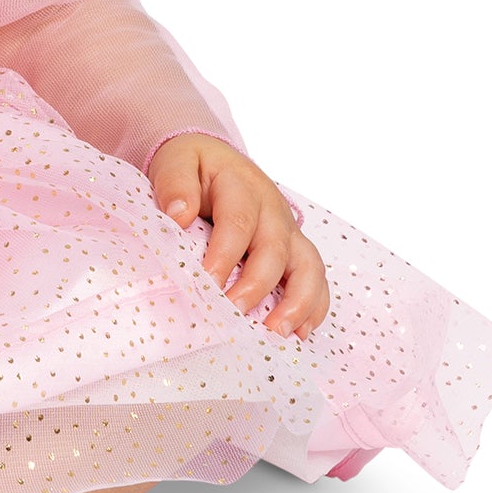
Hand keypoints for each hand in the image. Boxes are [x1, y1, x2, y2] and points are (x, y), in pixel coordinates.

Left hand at [149, 133, 329, 339]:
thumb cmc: (194, 166)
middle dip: (256, 286)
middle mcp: (272, 209)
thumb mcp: (177, 162)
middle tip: (233, 314)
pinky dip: (313, 306)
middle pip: (275, 250)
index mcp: (242, 186)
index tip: (206, 282)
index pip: (237, 222)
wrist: (214, 159)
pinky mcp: (295, 249)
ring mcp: (288, 231)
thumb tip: (178, 214)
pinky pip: (315, 278)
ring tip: (277, 334)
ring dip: (297, 303)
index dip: (224, 255)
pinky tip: (299, 333)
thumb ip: (176, 184)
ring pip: (308, 267)